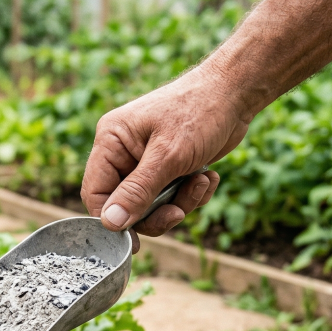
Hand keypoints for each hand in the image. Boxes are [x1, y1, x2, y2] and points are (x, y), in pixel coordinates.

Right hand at [81, 65, 249, 250]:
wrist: (236, 93)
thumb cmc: (199, 112)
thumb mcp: (168, 156)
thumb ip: (138, 191)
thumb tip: (110, 223)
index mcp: (112, 141)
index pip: (95, 193)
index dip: (113, 219)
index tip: (137, 238)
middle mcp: (124, 152)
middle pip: (126, 205)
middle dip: (156, 212)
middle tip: (179, 212)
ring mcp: (147, 161)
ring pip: (152, 205)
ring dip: (180, 202)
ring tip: (201, 182)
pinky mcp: (170, 167)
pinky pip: (172, 197)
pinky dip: (191, 194)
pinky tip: (207, 176)